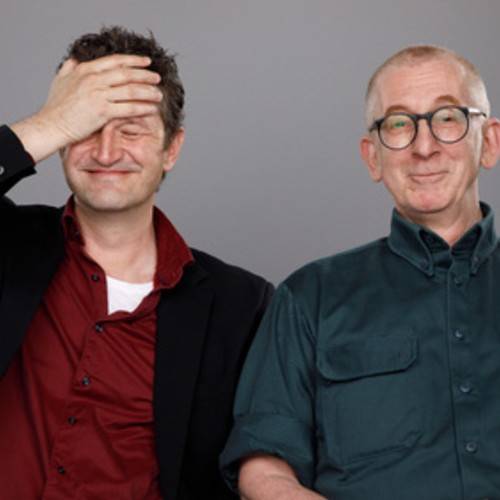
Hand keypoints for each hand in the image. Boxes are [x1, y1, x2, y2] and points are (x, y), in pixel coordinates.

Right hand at [11, 54, 162, 161]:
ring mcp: (99, 95)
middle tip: (157, 78)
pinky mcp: (103, 112)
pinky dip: (143, 108)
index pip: (115, 61)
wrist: (52, 124)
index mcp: (86, 70)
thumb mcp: (60, 80)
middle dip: (145, 75)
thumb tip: (75, 60)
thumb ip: (69, 68)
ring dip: (148, 92)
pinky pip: (129, 109)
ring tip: (159, 95)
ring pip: (131, 91)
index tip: (146, 62)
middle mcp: (94, 80)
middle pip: (127, 74)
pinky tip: (152, 109)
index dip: (133, 61)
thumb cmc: (55, 106)